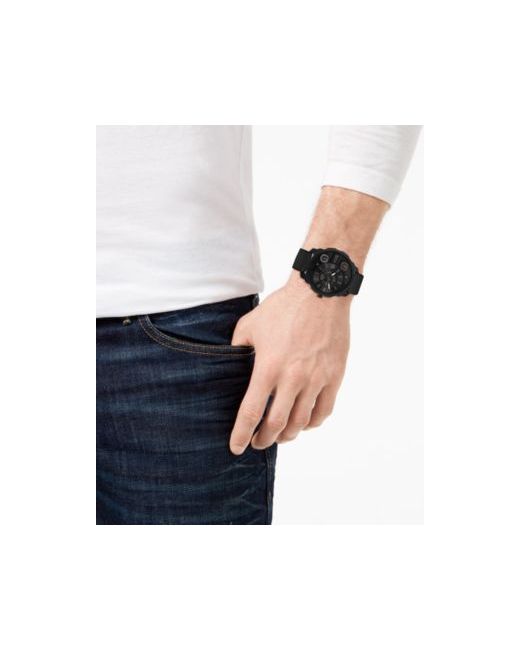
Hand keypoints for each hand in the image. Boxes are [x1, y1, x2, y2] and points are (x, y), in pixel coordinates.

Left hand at [229, 273, 350, 453]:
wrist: (321, 293)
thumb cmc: (283, 308)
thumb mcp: (249, 326)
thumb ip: (237, 350)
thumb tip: (229, 366)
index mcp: (268, 368)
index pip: (251, 412)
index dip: (241, 434)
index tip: (236, 447)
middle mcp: (293, 379)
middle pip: (276, 425)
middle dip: (264, 440)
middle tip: (258, 443)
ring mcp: (316, 379)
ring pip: (301, 422)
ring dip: (288, 435)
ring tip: (280, 435)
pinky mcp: (334, 377)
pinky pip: (324, 411)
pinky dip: (312, 423)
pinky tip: (305, 422)